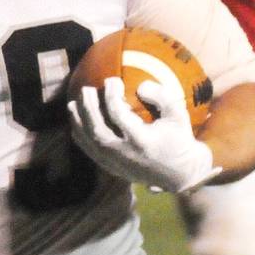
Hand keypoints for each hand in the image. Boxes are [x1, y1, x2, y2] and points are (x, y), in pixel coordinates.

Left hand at [69, 77, 219, 193]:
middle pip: (97, 129)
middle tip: (86, 89)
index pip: (118, 114)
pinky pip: (90, 151)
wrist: (181, 174)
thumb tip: (141, 85)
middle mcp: (124, 153)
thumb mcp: (178, 115)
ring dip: (79, 121)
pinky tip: (76, 122)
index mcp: (141, 139)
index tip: (112, 80)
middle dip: (88, 107)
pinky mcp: (112, 168)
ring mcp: (116, 163)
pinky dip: (80, 136)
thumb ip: (162, 97)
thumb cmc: (179, 140)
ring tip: (74, 103)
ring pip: (90, 142)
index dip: (111, 95)